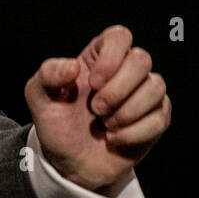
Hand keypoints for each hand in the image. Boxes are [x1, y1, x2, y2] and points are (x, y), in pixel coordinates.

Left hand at [25, 24, 170, 193]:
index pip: (119, 36)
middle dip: (118, 89)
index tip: (93, 82)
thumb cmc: (56, 123)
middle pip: (142, 59)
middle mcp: (124, 72)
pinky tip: (113, 138)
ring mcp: (143, 95)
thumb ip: (47, 75)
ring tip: (105, 124)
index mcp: (96, 59)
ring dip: (127, 111)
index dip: (111, 56)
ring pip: (156, 86)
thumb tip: (71, 66)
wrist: (70, 162)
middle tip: (96, 109)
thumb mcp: (38, 97)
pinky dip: (134, 132)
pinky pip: (160, 118)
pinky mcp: (155, 119)